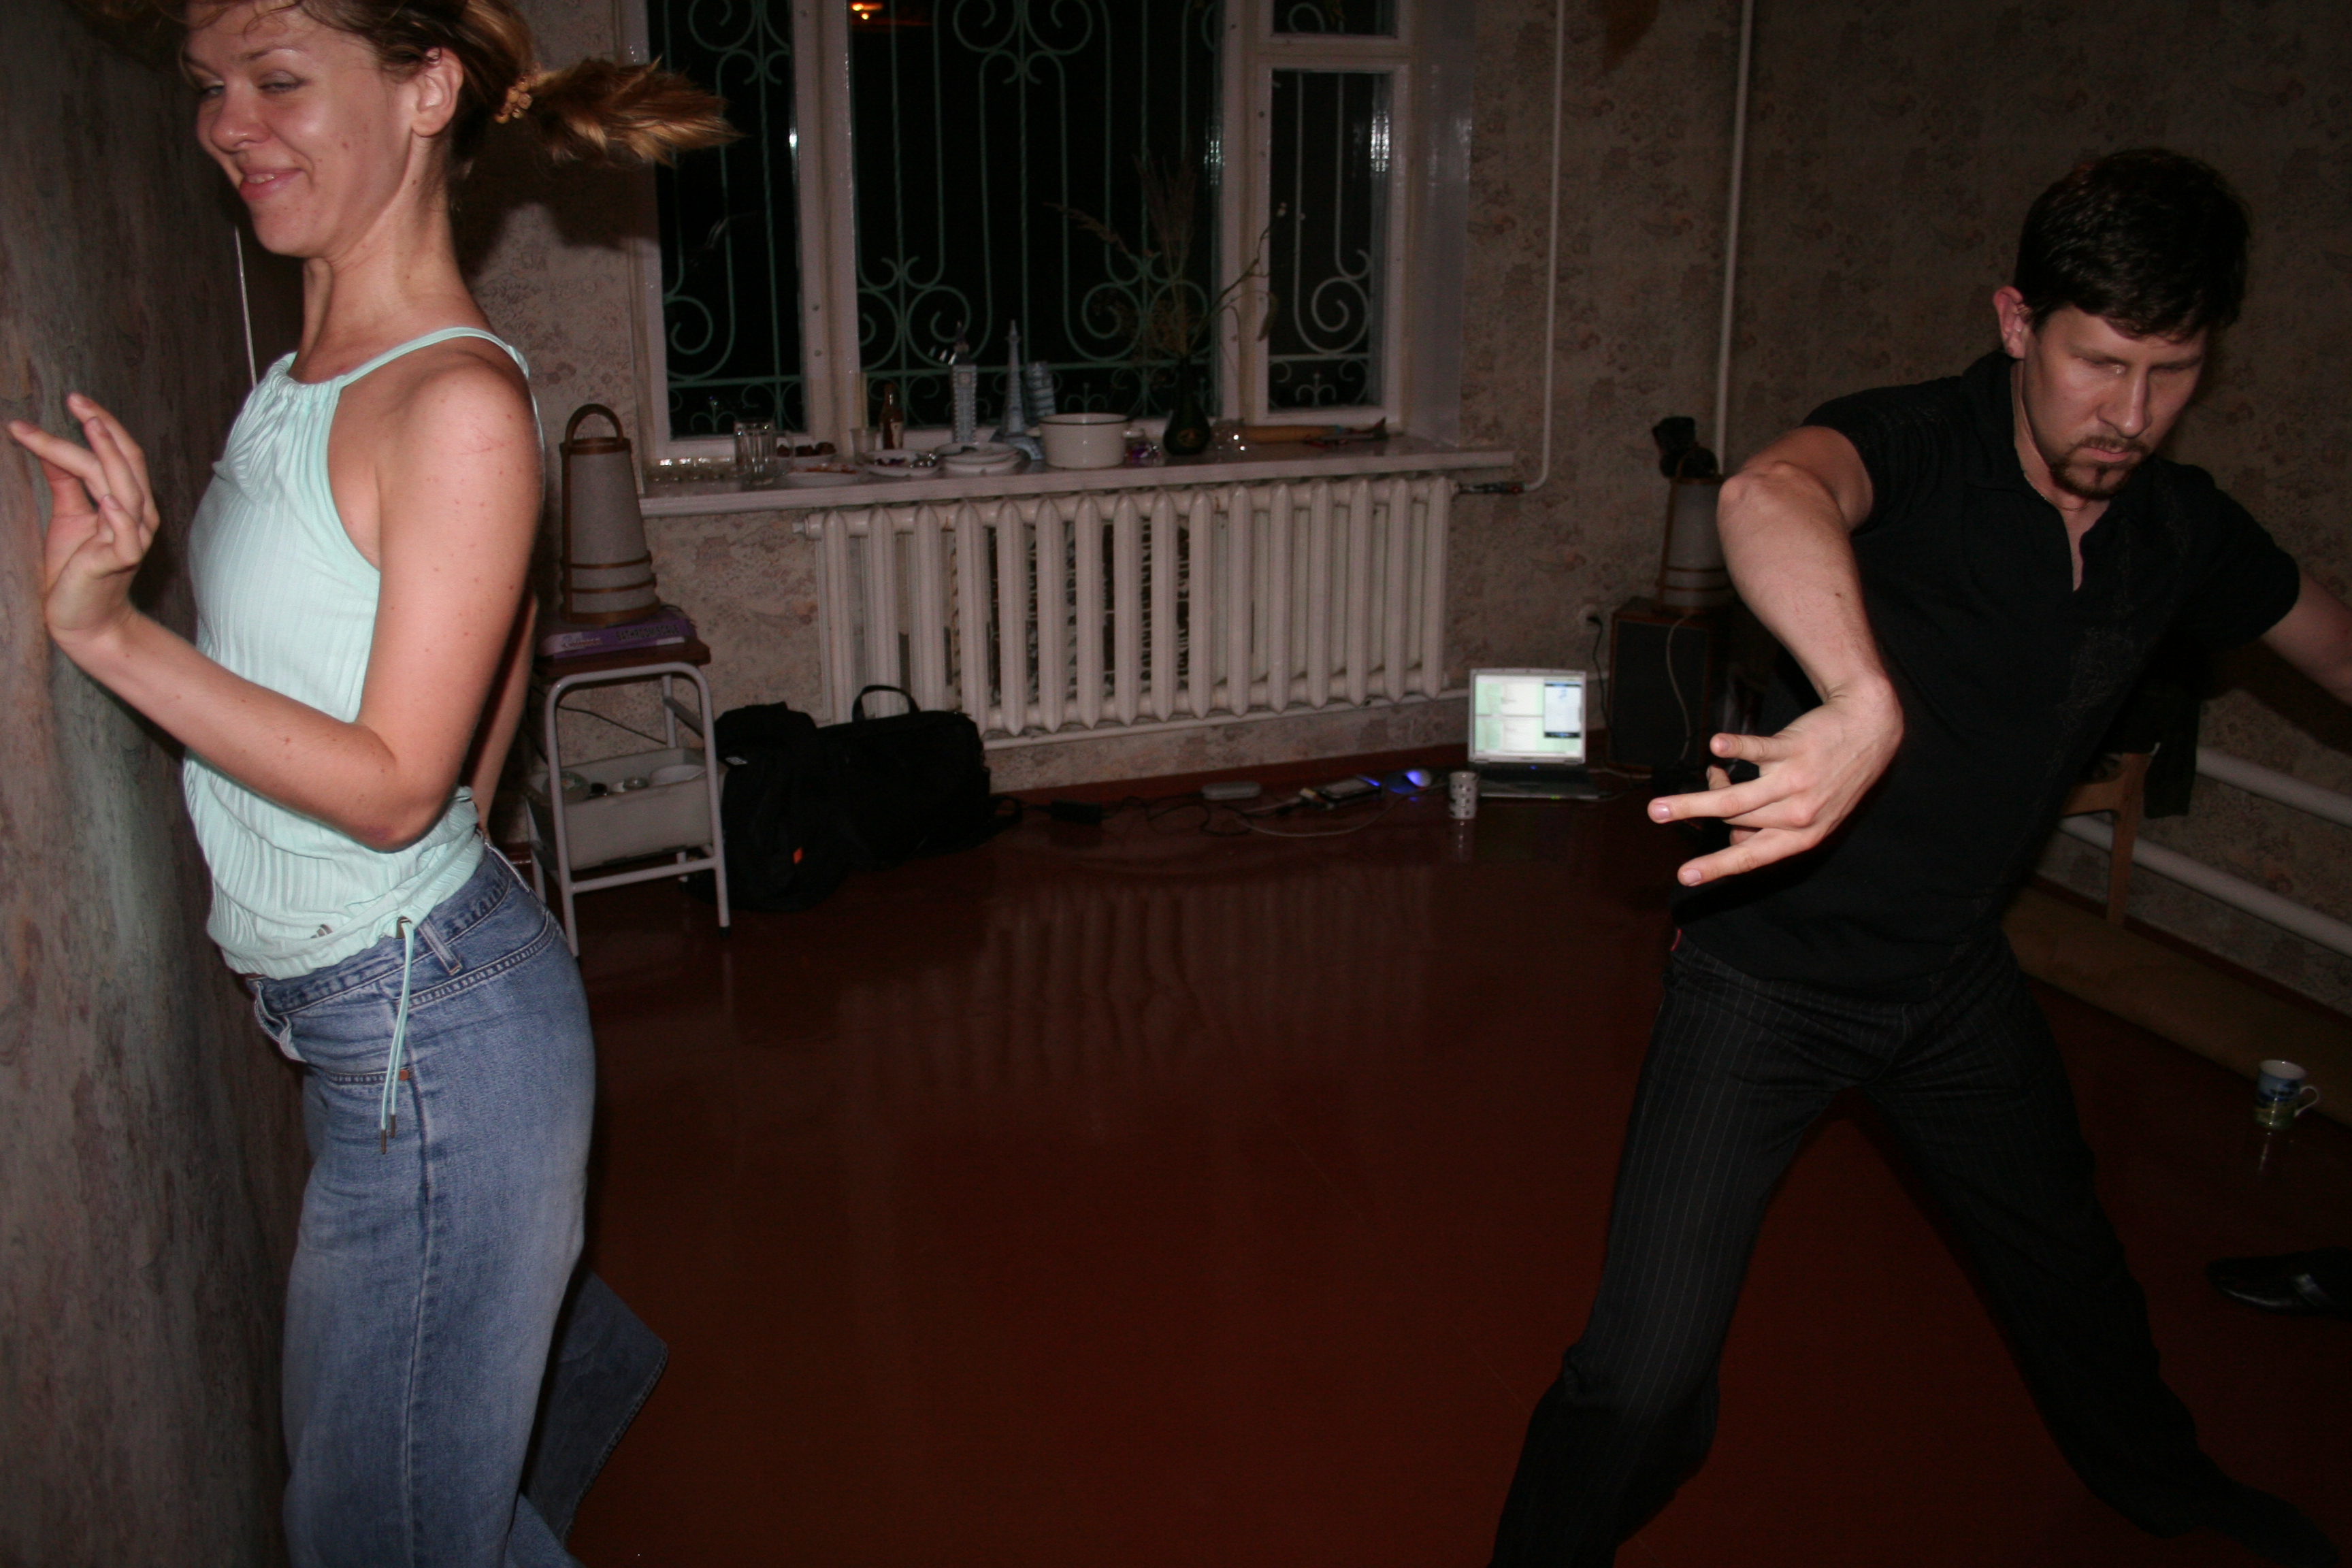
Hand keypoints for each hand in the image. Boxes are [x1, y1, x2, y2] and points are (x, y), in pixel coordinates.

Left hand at [6, 394, 161, 648]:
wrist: (83, 619)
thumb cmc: (75, 569)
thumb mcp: (67, 516)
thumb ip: (65, 482)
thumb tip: (47, 447)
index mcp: (127, 502)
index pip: (120, 453)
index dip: (99, 424)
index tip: (71, 399)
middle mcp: (137, 515)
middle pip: (125, 462)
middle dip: (102, 428)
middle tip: (76, 401)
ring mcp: (132, 537)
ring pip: (125, 487)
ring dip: (106, 455)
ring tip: (88, 427)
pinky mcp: (120, 560)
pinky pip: (125, 533)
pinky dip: (117, 513)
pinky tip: (105, 497)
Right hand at [1646, 680, 1903, 886]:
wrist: (1871, 729)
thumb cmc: (1836, 773)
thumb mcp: (1817, 812)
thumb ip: (1775, 827)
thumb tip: (1731, 834)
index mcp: (1803, 836)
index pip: (1752, 857)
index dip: (1716, 867)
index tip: (1685, 876)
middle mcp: (1799, 815)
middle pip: (1734, 819)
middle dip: (1698, 811)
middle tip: (1660, 813)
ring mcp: (1796, 783)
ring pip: (1734, 800)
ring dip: (1691, 803)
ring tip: (1658, 807)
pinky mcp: (1793, 749)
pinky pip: (1758, 750)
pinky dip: (1735, 746)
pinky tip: (1716, 744)